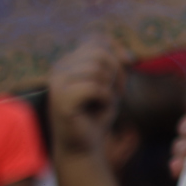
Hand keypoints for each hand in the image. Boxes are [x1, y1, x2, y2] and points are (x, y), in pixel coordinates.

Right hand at [49, 39, 129, 157]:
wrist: (83, 147)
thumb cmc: (96, 115)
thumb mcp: (110, 83)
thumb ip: (115, 63)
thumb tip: (129, 56)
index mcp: (69, 61)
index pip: (96, 39)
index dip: (116, 51)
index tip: (126, 66)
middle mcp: (59, 68)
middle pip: (99, 52)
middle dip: (116, 72)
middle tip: (115, 92)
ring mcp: (57, 82)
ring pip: (96, 69)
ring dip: (109, 88)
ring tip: (103, 102)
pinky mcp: (60, 99)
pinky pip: (94, 87)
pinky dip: (104, 99)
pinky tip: (98, 109)